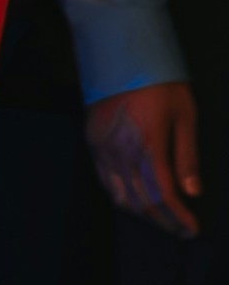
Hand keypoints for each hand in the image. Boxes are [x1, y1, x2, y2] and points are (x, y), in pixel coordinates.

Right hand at [89, 75, 200, 239]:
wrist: (121, 54)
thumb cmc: (160, 81)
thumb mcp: (185, 114)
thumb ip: (187, 156)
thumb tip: (193, 191)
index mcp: (148, 146)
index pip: (163, 196)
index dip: (178, 218)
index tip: (192, 229)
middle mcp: (121, 153)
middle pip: (140, 202)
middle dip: (163, 222)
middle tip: (180, 230)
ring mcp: (102, 150)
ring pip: (119, 197)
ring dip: (142, 214)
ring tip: (162, 219)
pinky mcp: (92, 144)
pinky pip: (105, 182)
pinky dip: (122, 198)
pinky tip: (136, 200)